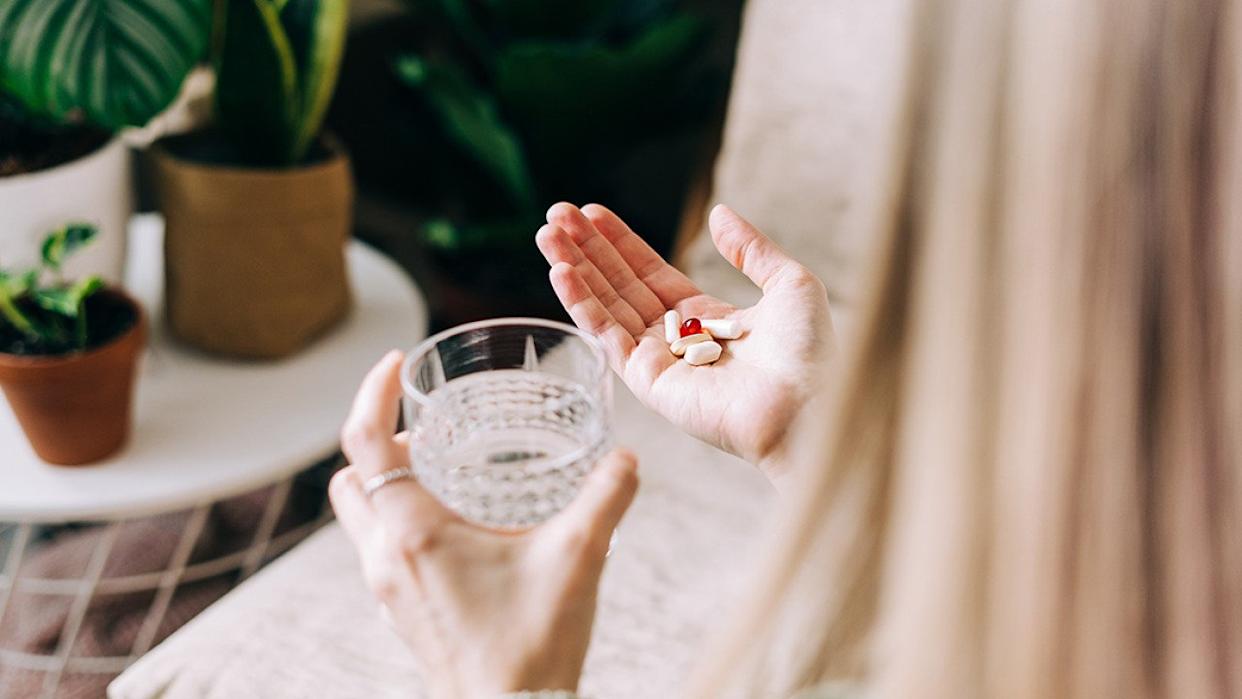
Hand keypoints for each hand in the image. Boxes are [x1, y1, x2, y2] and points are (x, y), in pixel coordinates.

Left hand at [330, 352, 638, 697]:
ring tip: (437, 464)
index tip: (395, 363)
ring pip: (360, 514)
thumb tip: (626, 457)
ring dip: (384, 480)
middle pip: (350, 477)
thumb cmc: (532, 646)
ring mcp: (387, 589)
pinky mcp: (401, 610)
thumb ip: (606, 497)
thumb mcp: (578, 558)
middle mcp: (386, 557)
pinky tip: (453, 524)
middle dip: (376, 438)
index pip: (364, 442)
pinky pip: (379, 547)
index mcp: (414, 532)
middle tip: (422, 420)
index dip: (372, 392)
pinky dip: (397, 518)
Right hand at [536, 203, 834, 483]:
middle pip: (620, 286)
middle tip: (555, 215)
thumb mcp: (790, 283)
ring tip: (547, 234)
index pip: (650, 273)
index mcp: (708, 319)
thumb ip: (751, 249)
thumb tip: (719, 213)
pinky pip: (607, 336)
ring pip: (606, 308)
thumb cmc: (809, 354)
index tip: (591, 214)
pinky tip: (560, 272)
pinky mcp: (648, 382)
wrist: (808, 406)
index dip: (620, 243)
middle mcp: (677, 340)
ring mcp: (659, 362)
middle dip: (587, 250)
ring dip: (574, 271)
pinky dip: (582, 304)